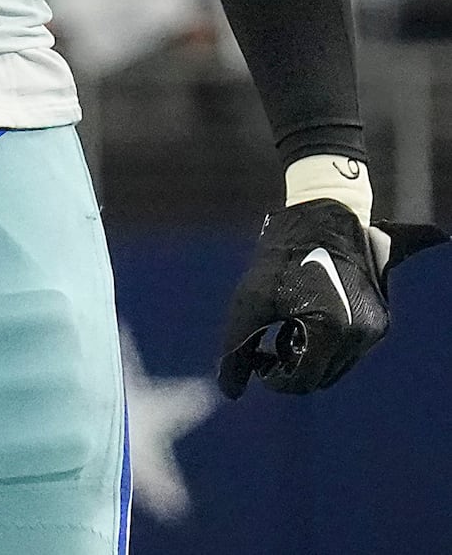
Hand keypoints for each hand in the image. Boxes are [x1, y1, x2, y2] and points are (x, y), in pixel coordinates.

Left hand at [215, 200, 443, 396]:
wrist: (322, 217)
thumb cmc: (282, 257)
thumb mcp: (250, 300)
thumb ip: (237, 347)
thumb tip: (230, 390)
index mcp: (334, 330)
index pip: (304, 381)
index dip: (274, 379)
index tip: (257, 359)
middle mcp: (363, 334)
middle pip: (320, 377)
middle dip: (290, 367)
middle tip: (266, 344)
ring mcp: (375, 328)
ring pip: (333, 367)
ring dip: (306, 357)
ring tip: (284, 328)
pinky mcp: (378, 319)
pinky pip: (346, 349)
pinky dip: (322, 345)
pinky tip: (303, 321)